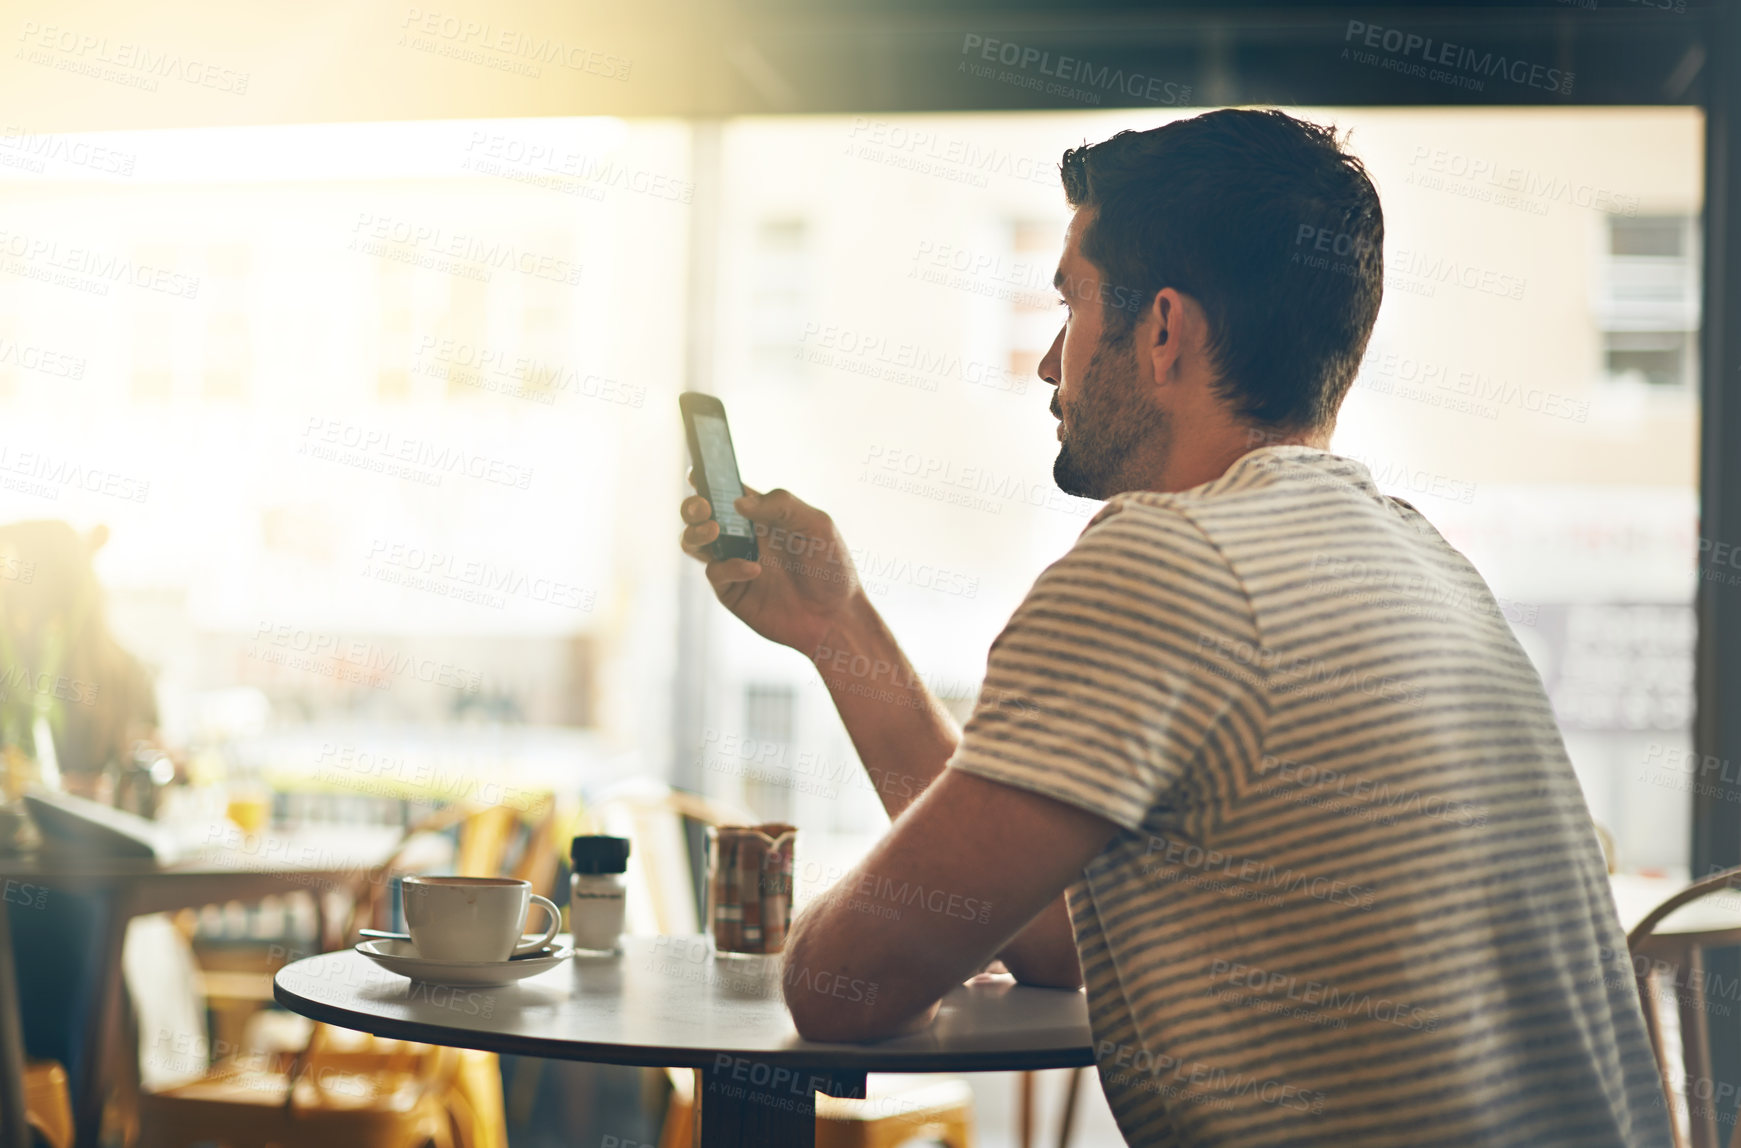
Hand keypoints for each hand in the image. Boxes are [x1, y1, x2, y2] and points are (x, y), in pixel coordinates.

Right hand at [679, 476, 865, 653]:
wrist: (836, 616)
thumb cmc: (831, 567)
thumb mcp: (816, 525)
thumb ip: (781, 505)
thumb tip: (739, 502)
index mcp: (761, 514)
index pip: (727, 490)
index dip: (707, 479)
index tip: (696, 474)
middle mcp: (742, 536)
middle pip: (700, 515)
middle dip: (693, 507)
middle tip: (703, 507)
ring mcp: (734, 563)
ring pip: (694, 543)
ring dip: (695, 533)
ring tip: (714, 531)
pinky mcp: (731, 591)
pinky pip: (716, 573)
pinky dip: (729, 567)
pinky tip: (754, 570)